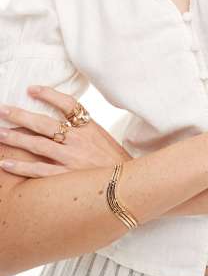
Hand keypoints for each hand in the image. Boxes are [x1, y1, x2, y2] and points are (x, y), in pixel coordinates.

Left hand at [0, 86, 131, 177]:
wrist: (127, 186)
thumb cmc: (113, 161)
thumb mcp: (102, 137)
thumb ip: (83, 128)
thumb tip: (63, 119)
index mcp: (89, 127)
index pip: (68, 104)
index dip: (48, 95)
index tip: (30, 89)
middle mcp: (78, 140)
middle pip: (46, 123)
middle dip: (21, 115)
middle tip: (3, 110)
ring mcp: (71, 159)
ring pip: (37, 145)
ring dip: (15, 138)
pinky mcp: (65, 177)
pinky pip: (38, 170)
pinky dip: (20, 166)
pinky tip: (5, 162)